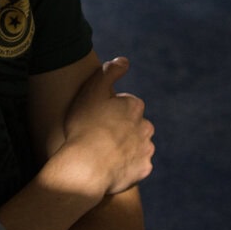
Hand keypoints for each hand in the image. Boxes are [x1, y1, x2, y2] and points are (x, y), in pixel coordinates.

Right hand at [54, 58, 153, 197]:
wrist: (86, 167)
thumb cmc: (84, 128)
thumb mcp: (91, 92)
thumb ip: (109, 72)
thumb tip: (124, 60)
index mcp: (134, 106)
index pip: (125, 105)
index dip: (108, 112)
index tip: (95, 119)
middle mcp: (146, 125)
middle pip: (133, 124)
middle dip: (121, 128)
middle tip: (99, 137)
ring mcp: (146, 148)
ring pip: (137, 145)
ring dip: (125, 147)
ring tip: (104, 154)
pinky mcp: (144, 169)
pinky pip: (136, 165)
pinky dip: (127, 166)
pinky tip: (111, 167)